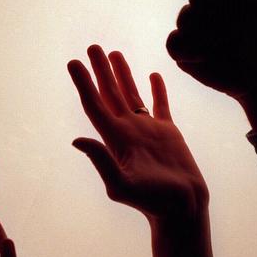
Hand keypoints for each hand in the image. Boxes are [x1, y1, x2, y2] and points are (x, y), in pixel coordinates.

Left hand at [68, 45, 208, 222]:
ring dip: (122, 74)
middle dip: (100, 70)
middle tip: (92, 47)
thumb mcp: (122, 185)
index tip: (74, 62)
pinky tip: (152, 75)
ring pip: (131, 95)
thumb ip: (101, 161)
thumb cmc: (153, 201)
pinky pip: (159, 104)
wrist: (182, 209)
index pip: (94, 104)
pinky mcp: (168, 132)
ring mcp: (147, 130)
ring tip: (114, 53)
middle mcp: (127, 130)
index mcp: (115, 139)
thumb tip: (77, 140)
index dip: (83, 83)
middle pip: (109, 94)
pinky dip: (156, 89)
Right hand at [166, 0, 256, 98]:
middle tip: (240, 25)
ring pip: (185, 17)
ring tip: (228, 44)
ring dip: (208, 32)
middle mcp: (210, 3)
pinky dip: (188, 49)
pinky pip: (173, 43)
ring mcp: (196, 27)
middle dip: (219, 8)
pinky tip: (206, 56)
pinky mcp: (186, 51)